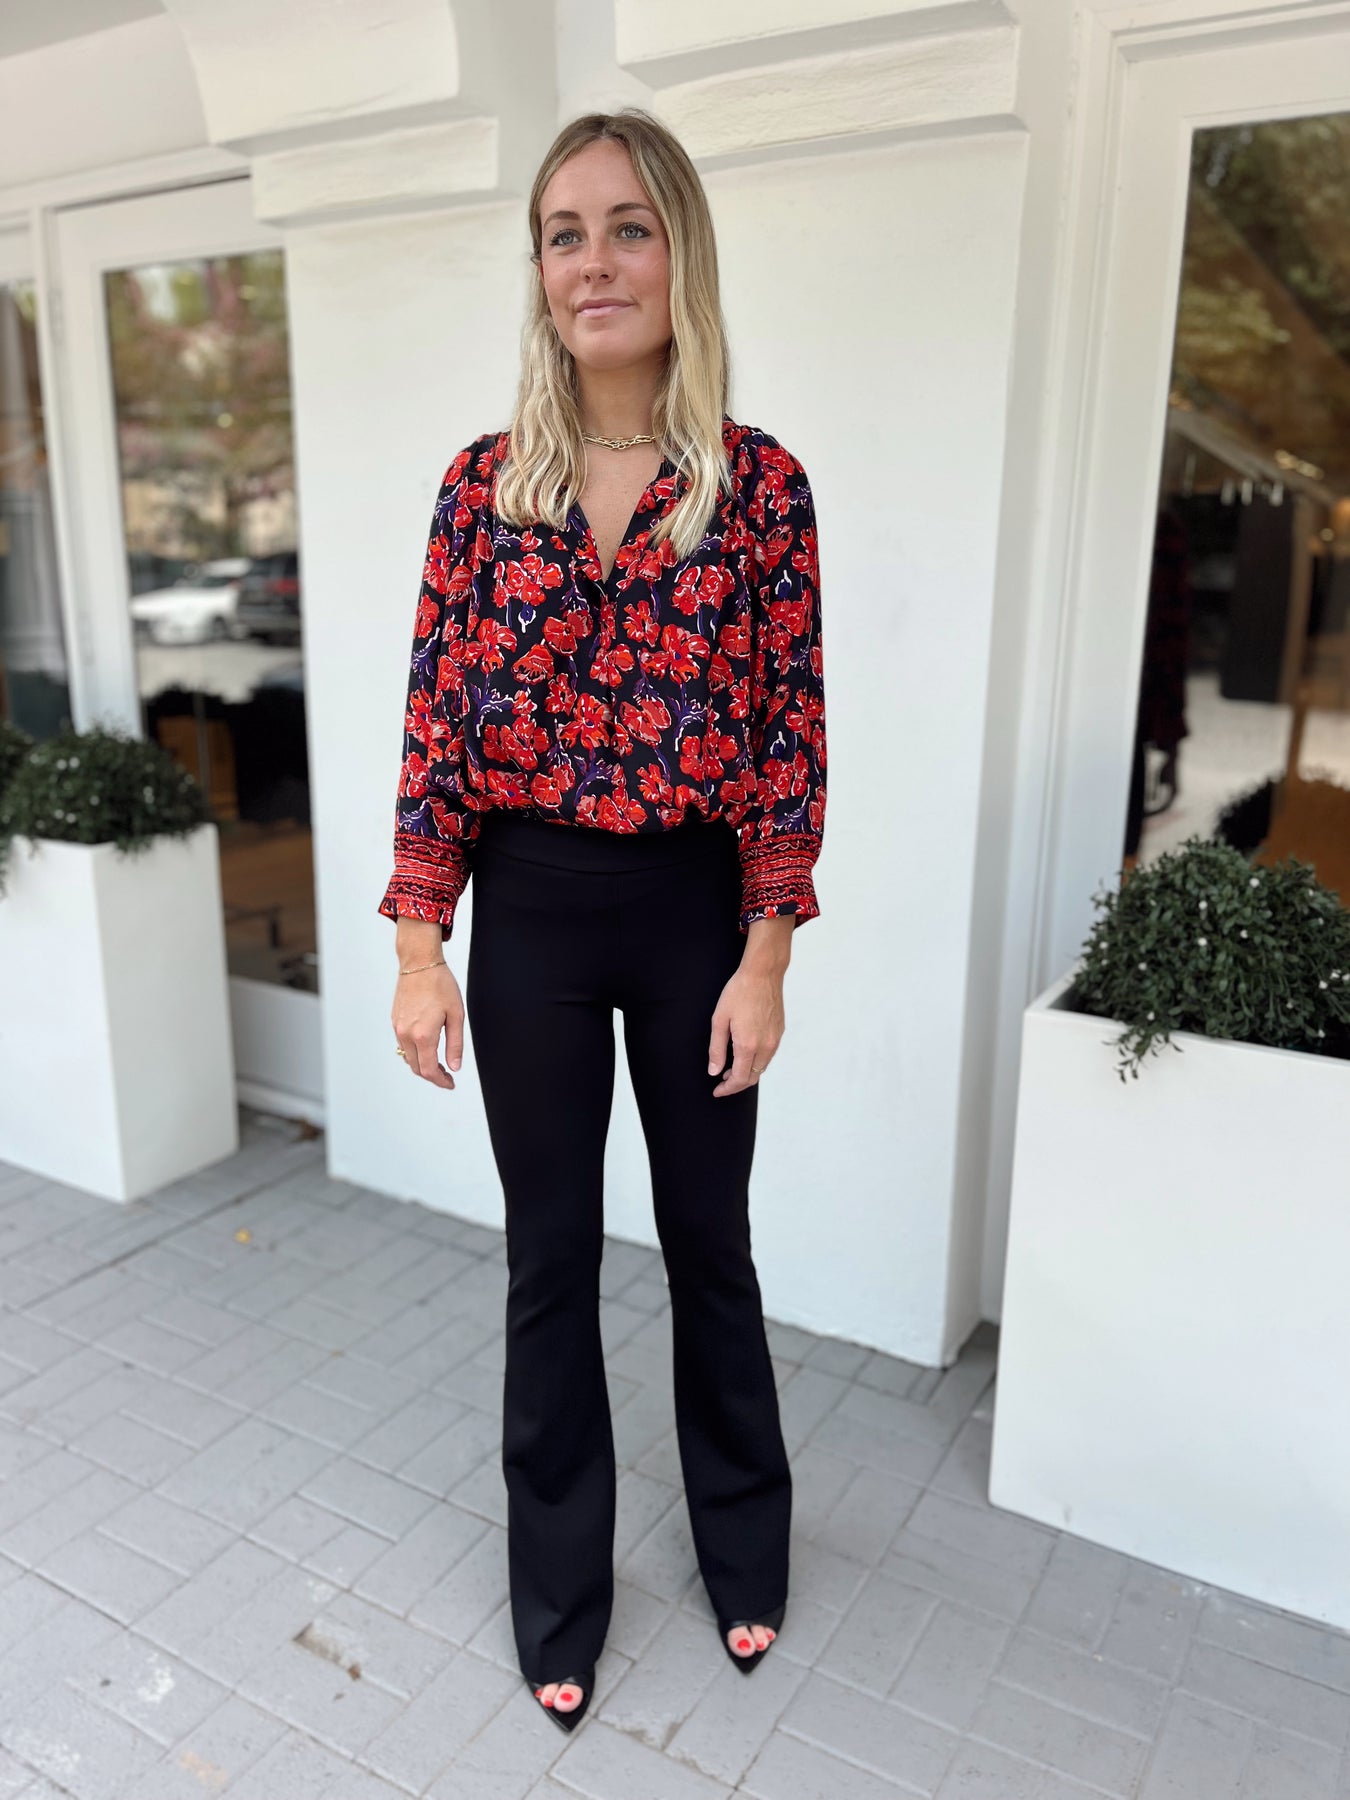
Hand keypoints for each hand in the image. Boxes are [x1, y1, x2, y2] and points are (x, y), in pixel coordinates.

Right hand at [392, 962, 464, 1089]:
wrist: (419, 963)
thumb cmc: (440, 985)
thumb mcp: (456, 1015)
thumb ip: (455, 1044)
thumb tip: (455, 1066)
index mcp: (423, 1035)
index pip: (429, 1070)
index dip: (441, 1082)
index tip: (450, 1084)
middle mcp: (406, 1034)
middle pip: (417, 1068)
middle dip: (432, 1075)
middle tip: (448, 1075)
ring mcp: (398, 1028)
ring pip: (408, 1058)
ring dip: (422, 1065)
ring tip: (439, 1063)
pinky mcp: (395, 1021)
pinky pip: (403, 1045)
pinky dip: (414, 1053)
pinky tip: (426, 1047)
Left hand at [708, 948, 787, 1095]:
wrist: (763, 974)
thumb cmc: (739, 992)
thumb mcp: (719, 1020)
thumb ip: (716, 1049)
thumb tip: (714, 1071)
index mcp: (748, 1045)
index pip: (739, 1079)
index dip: (727, 1089)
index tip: (717, 1091)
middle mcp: (765, 1046)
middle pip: (752, 1078)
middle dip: (736, 1084)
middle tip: (722, 1082)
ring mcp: (775, 1040)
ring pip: (761, 1068)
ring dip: (746, 1073)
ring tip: (730, 1068)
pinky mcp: (779, 1033)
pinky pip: (768, 1056)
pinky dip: (756, 1062)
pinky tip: (745, 1054)